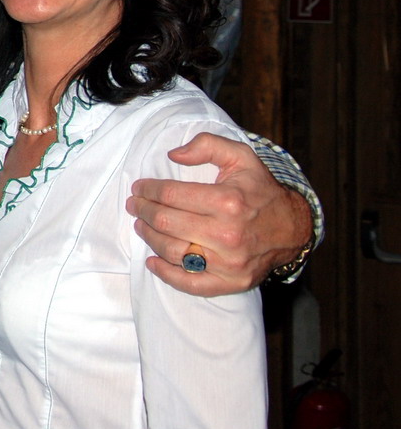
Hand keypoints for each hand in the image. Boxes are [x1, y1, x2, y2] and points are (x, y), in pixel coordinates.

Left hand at [127, 132, 311, 295]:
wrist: (293, 228)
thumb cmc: (260, 191)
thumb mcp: (241, 157)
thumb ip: (208, 145)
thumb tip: (174, 155)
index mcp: (228, 201)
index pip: (171, 195)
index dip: (148, 190)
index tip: (139, 188)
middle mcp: (228, 234)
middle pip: (166, 223)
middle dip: (143, 211)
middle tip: (135, 205)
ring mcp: (229, 262)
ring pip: (172, 251)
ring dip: (149, 237)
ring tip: (141, 226)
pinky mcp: (231, 282)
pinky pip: (190, 283)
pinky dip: (166, 274)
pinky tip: (152, 261)